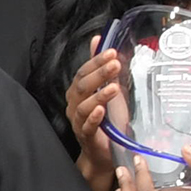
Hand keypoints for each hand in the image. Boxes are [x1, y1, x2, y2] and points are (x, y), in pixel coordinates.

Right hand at [65, 49, 125, 190]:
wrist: (106, 151)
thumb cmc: (107, 119)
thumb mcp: (108, 87)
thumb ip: (100, 65)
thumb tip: (98, 39)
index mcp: (79, 91)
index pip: (84, 71)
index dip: (96, 61)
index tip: (112, 51)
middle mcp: (75, 104)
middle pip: (82, 85)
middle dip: (99, 73)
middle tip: (115, 63)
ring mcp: (79, 121)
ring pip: (83, 105)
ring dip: (98, 95)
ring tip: (113, 87)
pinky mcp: (86, 136)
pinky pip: (87, 126)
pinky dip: (93, 117)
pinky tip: (101, 110)